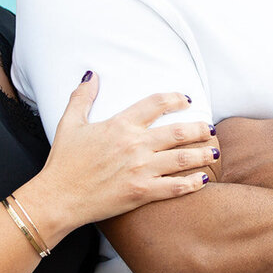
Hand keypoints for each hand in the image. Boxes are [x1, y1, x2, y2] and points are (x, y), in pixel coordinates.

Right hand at [26, 72, 214, 232]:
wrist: (58, 197)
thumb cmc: (63, 162)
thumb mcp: (69, 123)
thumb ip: (82, 97)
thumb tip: (91, 74)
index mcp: (120, 125)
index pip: (156, 104)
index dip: (175, 99)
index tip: (187, 101)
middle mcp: (135, 145)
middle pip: (178, 132)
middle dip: (199, 129)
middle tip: (210, 129)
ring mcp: (141, 169)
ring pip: (182, 159)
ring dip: (202, 154)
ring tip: (215, 152)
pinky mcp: (142, 192)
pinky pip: (174, 187)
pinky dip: (192, 183)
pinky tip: (202, 180)